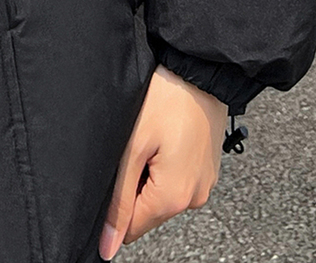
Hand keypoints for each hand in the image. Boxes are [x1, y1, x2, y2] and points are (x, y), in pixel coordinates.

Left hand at [99, 65, 226, 258]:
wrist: (199, 71)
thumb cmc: (165, 100)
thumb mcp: (132, 148)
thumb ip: (119, 199)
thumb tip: (109, 246)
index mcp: (174, 198)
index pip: (132, 229)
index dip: (114, 207)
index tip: (111, 175)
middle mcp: (194, 199)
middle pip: (147, 211)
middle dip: (132, 186)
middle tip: (131, 148)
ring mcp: (204, 184)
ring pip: (161, 194)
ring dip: (148, 174)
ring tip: (148, 139)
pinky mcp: (207, 169)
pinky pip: (177, 179)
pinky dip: (163, 165)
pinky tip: (162, 138)